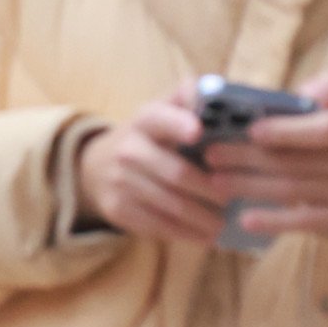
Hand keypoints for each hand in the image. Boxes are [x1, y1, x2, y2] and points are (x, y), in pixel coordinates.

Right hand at [75, 89, 229, 245]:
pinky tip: (203, 236)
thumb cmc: (148, 137)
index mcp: (145, 120)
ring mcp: (120, 181)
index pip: (160, 118)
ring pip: (169, 205)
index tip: (197, 132)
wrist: (96, 166)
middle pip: (175, 174)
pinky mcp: (117, 209)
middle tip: (231, 201)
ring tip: (222, 225)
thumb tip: (217, 90)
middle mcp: (129, 149)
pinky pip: (156, 225)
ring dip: (200, 218)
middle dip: (207, 190)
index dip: (178, 124)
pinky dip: (184, 233)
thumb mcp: (161, 110)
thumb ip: (188, 97)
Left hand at [199, 74, 327, 242]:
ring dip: (251, 187)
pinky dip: (273, 221)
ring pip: (294, 190)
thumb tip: (304, 94)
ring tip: (216, 181)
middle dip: (249, 159)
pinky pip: (304, 222)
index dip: (288, 131)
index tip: (252, 130)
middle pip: (297, 162)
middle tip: (211, 155)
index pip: (324, 129)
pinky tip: (244, 218)